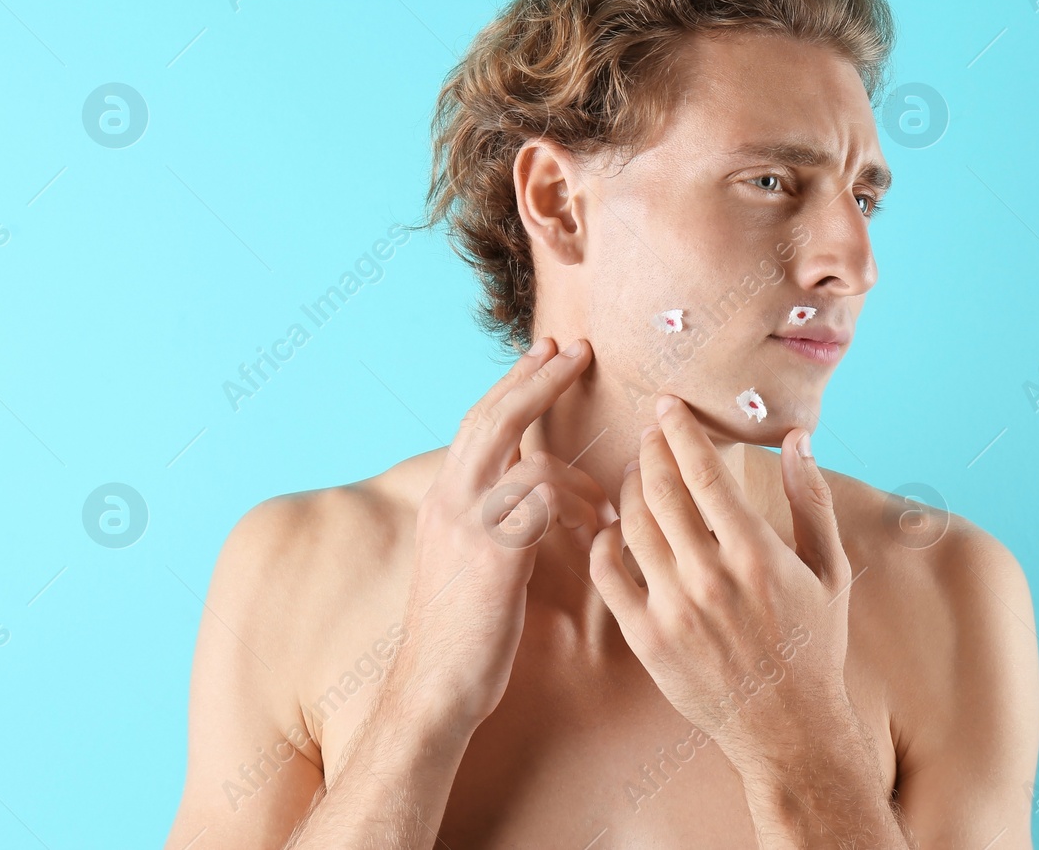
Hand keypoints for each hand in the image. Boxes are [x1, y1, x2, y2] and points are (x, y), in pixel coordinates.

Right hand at [389, 337, 610, 733]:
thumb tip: (530, 499)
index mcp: (443, 500)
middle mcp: (448, 500)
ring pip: (520, 450)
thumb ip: (495, 523)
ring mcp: (467, 522)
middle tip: (575, 349)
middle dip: (536, 377)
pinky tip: (595, 523)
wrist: (434, 689)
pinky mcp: (493, 550)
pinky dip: (575, 501)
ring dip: (570, 454)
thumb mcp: (471, 564)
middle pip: (492, 415)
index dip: (512, 385)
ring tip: (604, 488)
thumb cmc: (465, 636)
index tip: (544, 354)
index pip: (478, 422)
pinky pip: (542, 497)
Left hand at [588, 394, 857, 779]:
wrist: (789, 728)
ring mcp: (673, 610)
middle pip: (660, 489)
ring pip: (630, 526)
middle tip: (648, 432)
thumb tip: (798, 439)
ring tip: (636, 475)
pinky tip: (611, 529)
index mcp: (755, 553)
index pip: (703, 471)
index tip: (667, 405)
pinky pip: (608, 577)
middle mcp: (710, 577)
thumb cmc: (814, 644)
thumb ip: (811, 500)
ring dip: (626, 489)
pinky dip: (603, 544)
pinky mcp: (647, 641)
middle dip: (649, 450)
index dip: (680, 430)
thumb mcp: (830, 570)